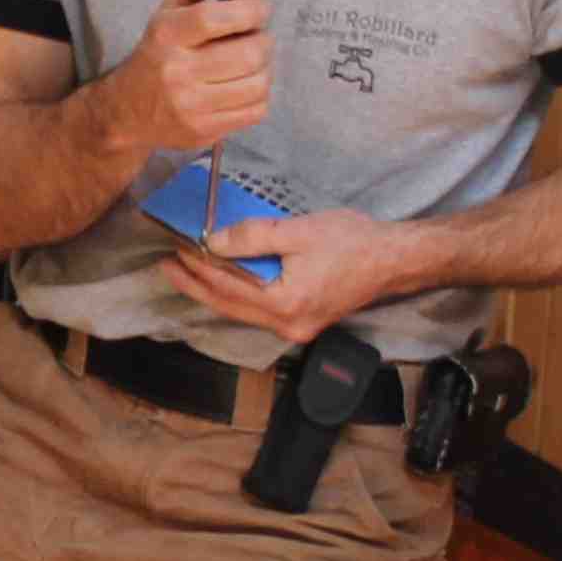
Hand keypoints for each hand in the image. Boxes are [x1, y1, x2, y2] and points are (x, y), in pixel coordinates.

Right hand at [104, 0, 270, 157]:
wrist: (126, 111)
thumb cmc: (156, 54)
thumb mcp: (165, 13)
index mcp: (166, 36)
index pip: (214, 18)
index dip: (250, 11)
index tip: (260, 10)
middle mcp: (176, 72)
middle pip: (247, 54)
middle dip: (264, 42)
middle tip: (259, 40)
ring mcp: (190, 106)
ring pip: (257, 84)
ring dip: (266, 70)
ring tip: (254, 64)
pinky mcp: (203, 131)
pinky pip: (255, 111)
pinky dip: (259, 96)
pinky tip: (246, 88)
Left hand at [172, 209, 424, 343]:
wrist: (393, 260)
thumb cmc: (352, 242)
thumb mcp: (298, 232)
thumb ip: (252, 238)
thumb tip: (213, 243)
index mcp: (285, 304)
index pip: (227, 287)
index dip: (198, 269)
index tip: (176, 250)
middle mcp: (287, 325)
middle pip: (229, 306)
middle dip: (196, 285)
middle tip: (168, 266)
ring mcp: (295, 328)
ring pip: (242, 311)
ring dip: (215, 291)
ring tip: (189, 272)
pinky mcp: (302, 322)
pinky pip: (259, 311)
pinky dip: (238, 295)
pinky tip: (225, 281)